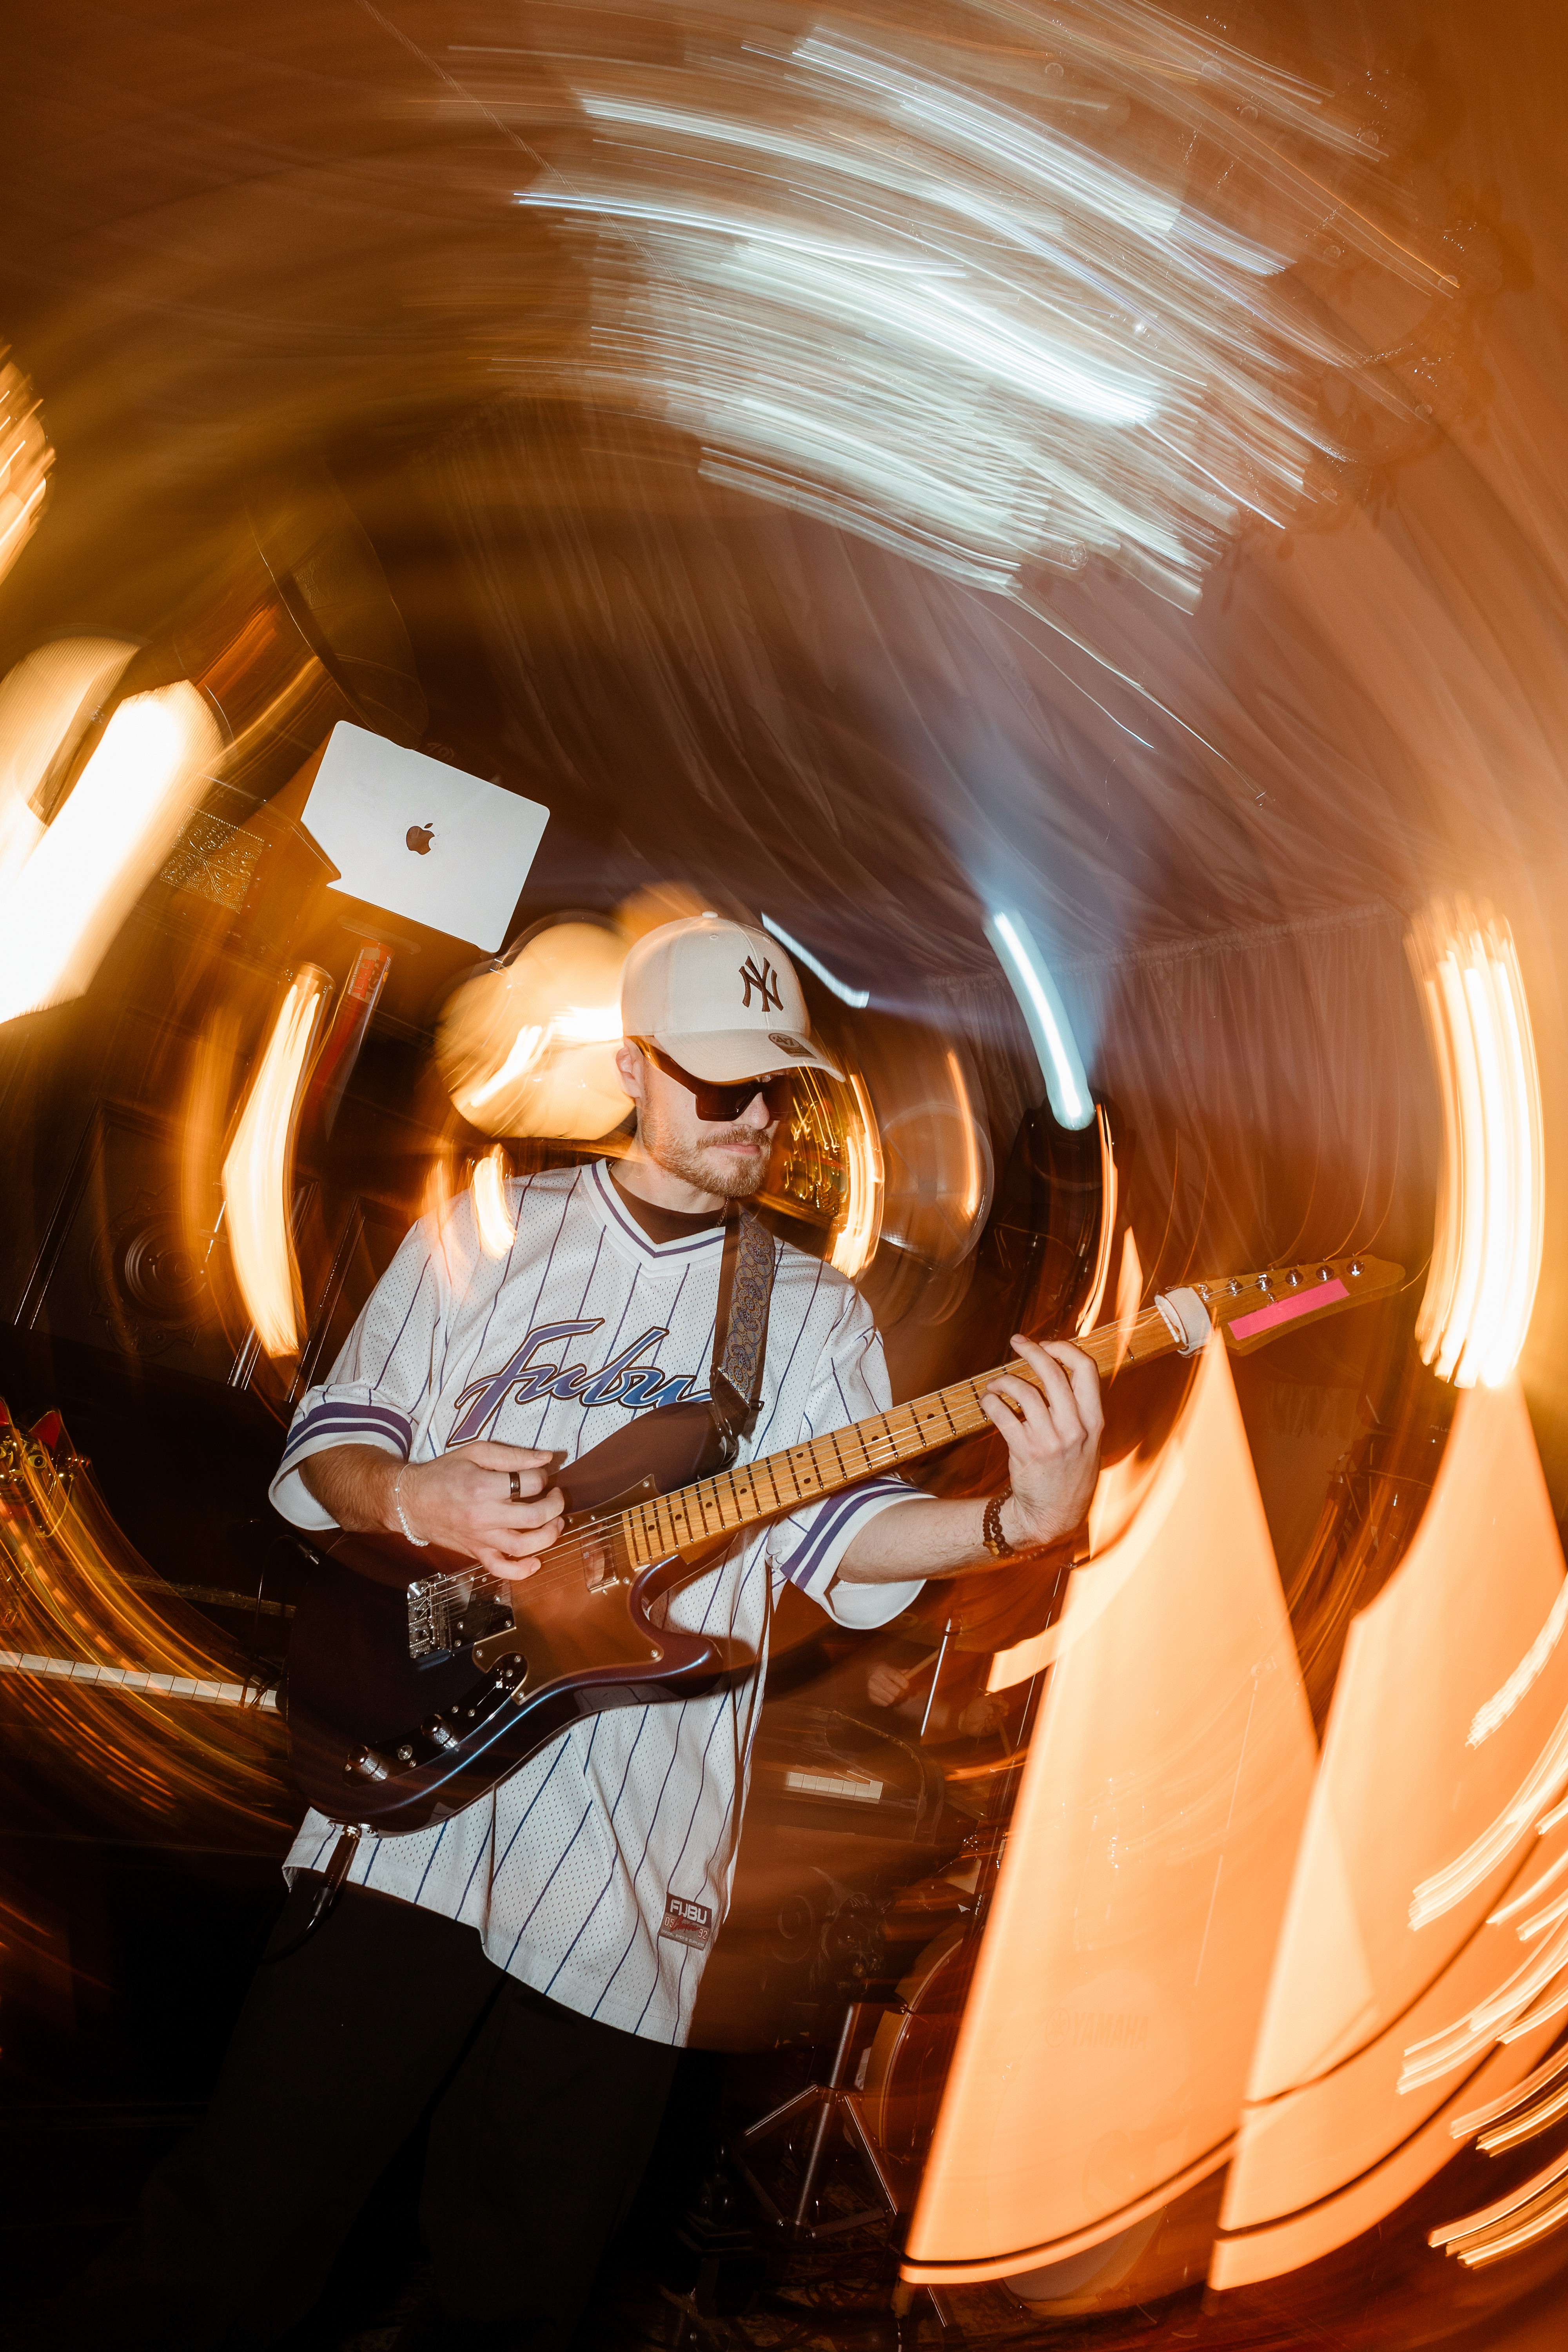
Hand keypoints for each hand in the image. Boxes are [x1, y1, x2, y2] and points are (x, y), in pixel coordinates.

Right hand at [393, 1441, 564, 1581]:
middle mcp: (485, 1516)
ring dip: (549, 1535)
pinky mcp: (476, 1552)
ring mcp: (481, 1538)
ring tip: (556, 1522)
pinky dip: (522, 1571)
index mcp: (484, 1487)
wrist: (411, 1501)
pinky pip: (501, 1569)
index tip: (541, 1475)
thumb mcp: (474, 1453)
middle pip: (535, 1516)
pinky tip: (536, 1561)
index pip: (530, 1483)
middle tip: (556, 1496)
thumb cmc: (442, 1474)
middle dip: (555, 1505)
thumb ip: (511, 1455)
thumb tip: (545, 1458)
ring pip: (524, 1546)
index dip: (543, 1476)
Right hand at [867, 1661, 912, 1709]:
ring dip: (895, 1699)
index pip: (896, 1676)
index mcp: (883, 1669)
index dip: (904, 1683)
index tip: (907, 1686)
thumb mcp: (891, 1668)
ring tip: (895, 1695)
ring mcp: (872, 1688)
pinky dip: (888, 1702)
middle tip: (902, 1692)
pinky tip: (887, 1696)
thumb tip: (911, 1673)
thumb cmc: (883, 1671)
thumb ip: (901, 1672)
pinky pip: (884, 1704)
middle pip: (895, 1691)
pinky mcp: (870, 1697)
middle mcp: (876, 1678)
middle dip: (901, 1693)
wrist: (868, 1673)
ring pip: (890, 1699)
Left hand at [958, 1692, 1007, 1738]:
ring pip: (997, 1726)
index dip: (1006, 1709)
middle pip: (1003, 1719)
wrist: (965, 1717)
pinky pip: (990, 1730)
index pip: (1004, 1711)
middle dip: (1003, 1716)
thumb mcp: (984, 1700)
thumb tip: (1003, 1697)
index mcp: (996, 1711)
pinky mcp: (985, 1731)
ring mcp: (991, 1726)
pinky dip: (989, 1725)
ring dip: (995, 1721)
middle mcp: (995, 1720)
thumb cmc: (975, 1707)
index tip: (1006, 1707)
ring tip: (989, 1716)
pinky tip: (986, 1721)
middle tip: (1004, 1713)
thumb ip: (993, 1698)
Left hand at [980, 1335, 1102, 1553]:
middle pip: (1053, 1373)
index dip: (1065, 1349)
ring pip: (1024, 1391)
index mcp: (1093, 1421)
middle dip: (1032, 1350)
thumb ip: (1080, 1411)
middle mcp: (1075, 1429)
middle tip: (1017, 1341)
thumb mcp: (1090, 1443)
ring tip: (996, 1383)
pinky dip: (991, 1401)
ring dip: (1005, 1380)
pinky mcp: (1025, 1452)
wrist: (1053, 1516)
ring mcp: (1050, 1441)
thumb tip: (1059, 1370)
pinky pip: (1003, 1415)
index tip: (1048, 1343)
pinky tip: (988, 1401)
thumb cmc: (1069, 1474)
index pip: (1086, 1370)